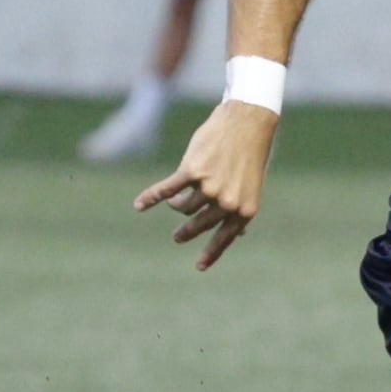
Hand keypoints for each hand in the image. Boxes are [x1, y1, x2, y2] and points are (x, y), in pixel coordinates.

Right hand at [133, 101, 279, 269]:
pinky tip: (139, 204)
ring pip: (183, 205)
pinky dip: (151, 197)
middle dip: (186, 232)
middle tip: (178, 237)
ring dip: (177, 202)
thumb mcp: (251, 187)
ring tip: (176, 199)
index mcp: (245, 209)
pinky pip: (166, 190)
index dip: (211, 253)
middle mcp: (227, 202)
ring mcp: (210, 188)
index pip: (224, 238)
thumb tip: (239, 234)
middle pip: (197, 223)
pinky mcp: (192, 172)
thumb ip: (240, 209)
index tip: (199, 267)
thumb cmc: (249, 156)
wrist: (246, 124)